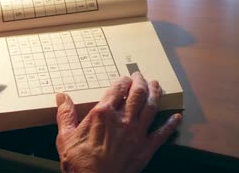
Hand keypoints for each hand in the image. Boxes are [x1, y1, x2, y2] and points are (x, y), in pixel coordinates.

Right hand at [55, 72, 181, 172]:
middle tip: (141, 76)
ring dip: (155, 94)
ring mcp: (137, 133)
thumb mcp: (65, 136)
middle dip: (141, 81)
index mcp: (103, 113)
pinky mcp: (146, 148)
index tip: (124, 78)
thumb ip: (65, 114)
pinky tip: (177, 117)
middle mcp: (122, 119)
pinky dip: (171, 124)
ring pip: (151, 107)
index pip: (117, 89)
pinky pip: (162, 133)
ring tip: (156, 86)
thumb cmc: (79, 163)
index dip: (123, 81)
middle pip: (137, 93)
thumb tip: (61, 97)